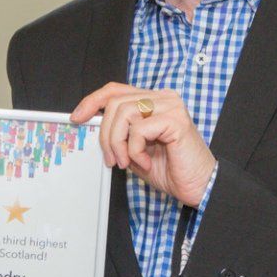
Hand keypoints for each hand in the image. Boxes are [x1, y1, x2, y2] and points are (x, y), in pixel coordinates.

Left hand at [70, 83, 215, 206]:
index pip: (116, 90)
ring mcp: (171, 106)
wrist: (199, 186)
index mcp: (153, 101)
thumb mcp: (134, 150)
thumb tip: (91, 124)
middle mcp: (163, 98)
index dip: (93, 100)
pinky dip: (135, 150)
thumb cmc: (171, 170)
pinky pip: (139, 129)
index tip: (77, 117)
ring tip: (129, 162)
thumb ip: (118, 134)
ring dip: (118, 144)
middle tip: (112, 159)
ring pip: (123, 113)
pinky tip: (146, 162)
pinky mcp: (175, 119)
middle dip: (105, 135)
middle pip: (115, 102)